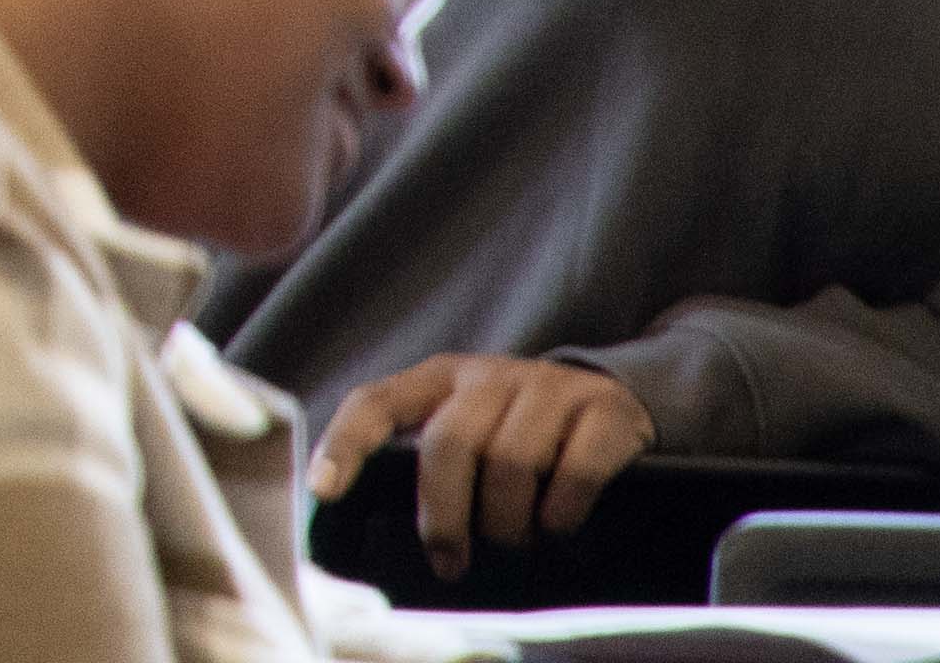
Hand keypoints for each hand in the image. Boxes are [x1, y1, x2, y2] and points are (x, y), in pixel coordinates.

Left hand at [307, 353, 648, 568]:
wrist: (616, 399)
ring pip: (510, 461)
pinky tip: (557, 528)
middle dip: (444, 515)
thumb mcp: (471, 429)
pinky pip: (575, 469)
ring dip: (507, 520)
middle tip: (449, 563)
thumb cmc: (522, 431)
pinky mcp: (604, 411)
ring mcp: (548, 388)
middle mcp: (488, 375)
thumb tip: (382, 530)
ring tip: (512, 544)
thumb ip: (430, 460)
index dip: (346, 444)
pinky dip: (561, 511)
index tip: (323, 491)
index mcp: (439, 378)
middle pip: (449, 444)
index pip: (376, 402)